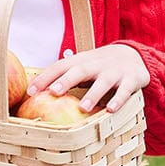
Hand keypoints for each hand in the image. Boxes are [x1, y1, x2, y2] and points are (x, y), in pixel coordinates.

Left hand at [25, 43, 149, 113]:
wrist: (134, 56)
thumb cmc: (99, 67)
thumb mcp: (82, 66)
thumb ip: (63, 75)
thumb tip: (35, 89)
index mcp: (81, 61)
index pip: (60, 67)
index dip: (45, 78)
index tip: (31, 91)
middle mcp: (96, 65)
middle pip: (80, 71)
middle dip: (66, 81)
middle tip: (53, 92)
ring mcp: (114, 72)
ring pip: (103, 82)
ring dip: (93, 94)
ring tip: (83, 107)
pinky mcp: (130, 80)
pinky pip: (124, 90)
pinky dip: (118, 99)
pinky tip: (110, 109)